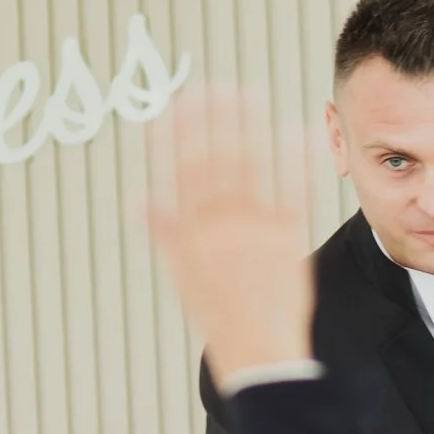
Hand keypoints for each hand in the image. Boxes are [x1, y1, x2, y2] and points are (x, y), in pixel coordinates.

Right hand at [146, 89, 316, 383]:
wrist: (258, 350)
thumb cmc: (218, 315)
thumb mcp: (181, 276)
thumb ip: (163, 232)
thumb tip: (136, 199)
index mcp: (190, 230)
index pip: (179, 168)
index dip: (177, 130)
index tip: (177, 100)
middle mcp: (219, 224)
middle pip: (213, 157)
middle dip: (211, 117)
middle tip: (214, 83)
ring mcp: (256, 228)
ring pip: (250, 165)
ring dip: (248, 125)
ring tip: (248, 93)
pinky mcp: (290, 236)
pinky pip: (295, 189)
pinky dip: (296, 157)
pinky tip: (297, 128)